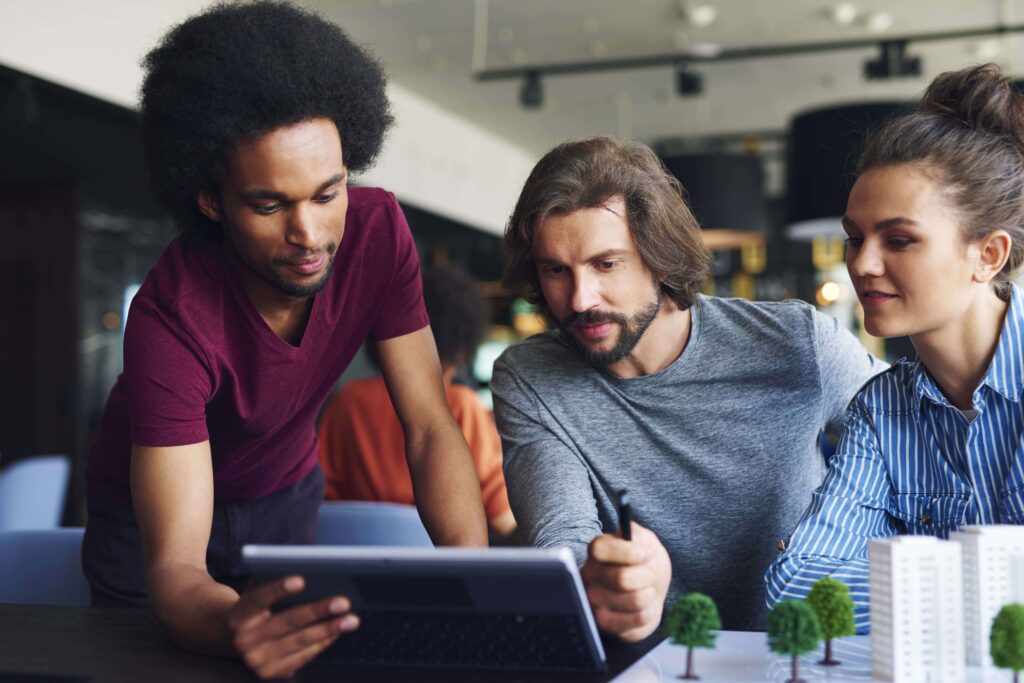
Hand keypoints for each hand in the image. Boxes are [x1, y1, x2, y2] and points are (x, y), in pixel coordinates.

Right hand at [227, 575, 359, 679]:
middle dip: (317, 611)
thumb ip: (271, 582)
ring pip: (299, 641)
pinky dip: (322, 642)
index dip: (278, 589)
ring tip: (351, 619)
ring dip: (328, 629)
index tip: (302, 579)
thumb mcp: (255, 593)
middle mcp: (243, 640)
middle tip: (343, 602)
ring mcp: (257, 660)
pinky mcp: (271, 673)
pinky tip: (337, 631)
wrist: (235, 638)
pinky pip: (303, 656)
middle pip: (286, 622)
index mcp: (237, 615)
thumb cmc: (255, 608)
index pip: (257, 599)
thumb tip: (308, 572)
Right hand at [581, 522, 671, 641]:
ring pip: (634, 600)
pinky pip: (638, 619)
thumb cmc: (645, 563)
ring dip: (650, 594)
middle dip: (648, 576)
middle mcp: (589, 576)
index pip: (600, 550)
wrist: (651, 589)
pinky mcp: (606, 623)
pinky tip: (645, 606)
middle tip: (650, 575)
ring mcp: (594, 602)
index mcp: (596, 552)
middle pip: (622, 579)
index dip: (629, 553)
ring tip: (647, 590)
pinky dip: (651, 611)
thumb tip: (635, 543)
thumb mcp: (645, 541)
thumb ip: (638, 535)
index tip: (647, 554)